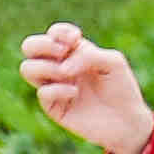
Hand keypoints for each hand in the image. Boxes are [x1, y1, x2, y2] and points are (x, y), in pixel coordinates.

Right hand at [16, 23, 153, 153]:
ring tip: (67, 74)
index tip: (76, 38)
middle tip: (63, 52)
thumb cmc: (121, 88)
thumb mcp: (112, 62)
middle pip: (30, 46)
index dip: (60, 32)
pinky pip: (42, 92)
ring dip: (47, 66)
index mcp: (74, 52)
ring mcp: (54, 86)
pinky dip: (58, 89)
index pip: (54, 33)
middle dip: (42, 44)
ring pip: (27, 68)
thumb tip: (62, 67)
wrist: (126, 121)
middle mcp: (60, 66)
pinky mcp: (53, 107)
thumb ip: (87, 55)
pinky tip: (75, 93)